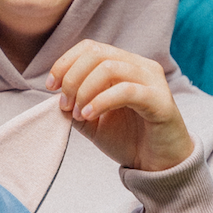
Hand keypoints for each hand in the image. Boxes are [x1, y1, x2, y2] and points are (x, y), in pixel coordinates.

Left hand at [47, 41, 194, 171]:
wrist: (158, 164)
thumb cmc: (128, 139)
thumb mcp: (92, 120)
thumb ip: (74, 104)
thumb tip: (55, 93)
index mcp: (124, 65)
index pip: (90, 47)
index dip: (65, 62)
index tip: (51, 87)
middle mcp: (140, 66)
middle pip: (97, 53)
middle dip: (72, 77)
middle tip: (64, 104)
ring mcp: (152, 80)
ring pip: (109, 68)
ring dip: (84, 90)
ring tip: (77, 113)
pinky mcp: (160, 99)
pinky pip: (126, 90)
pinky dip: (101, 101)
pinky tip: (89, 115)